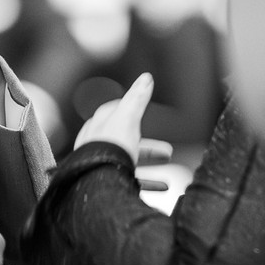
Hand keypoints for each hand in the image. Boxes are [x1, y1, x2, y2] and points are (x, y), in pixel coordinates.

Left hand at [75, 73, 173, 188]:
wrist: (96, 182)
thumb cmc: (109, 147)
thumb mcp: (128, 117)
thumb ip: (137, 98)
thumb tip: (146, 77)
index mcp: (99, 124)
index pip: (114, 112)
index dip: (130, 111)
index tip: (144, 112)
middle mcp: (97, 144)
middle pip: (126, 139)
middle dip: (149, 144)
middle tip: (167, 149)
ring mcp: (100, 164)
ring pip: (128, 160)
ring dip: (150, 160)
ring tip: (168, 161)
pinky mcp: (106, 183)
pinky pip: (130, 182)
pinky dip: (149, 182)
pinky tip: (163, 186)